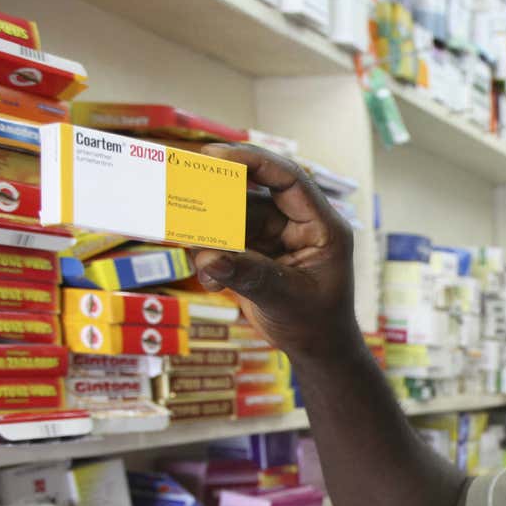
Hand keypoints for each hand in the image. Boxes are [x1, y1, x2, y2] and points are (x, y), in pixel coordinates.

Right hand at [191, 143, 355, 359]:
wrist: (316, 350)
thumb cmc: (316, 324)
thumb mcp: (287, 299)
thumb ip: (251, 275)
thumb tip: (210, 257)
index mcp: (321, 225)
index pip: (288, 179)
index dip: (253, 161)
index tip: (214, 155)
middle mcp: (297, 224)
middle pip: (252, 194)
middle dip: (218, 198)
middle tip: (183, 196)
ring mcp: (274, 237)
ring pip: (231, 219)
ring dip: (210, 238)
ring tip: (202, 259)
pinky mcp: (254, 251)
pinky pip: (223, 243)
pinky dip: (211, 260)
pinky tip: (213, 284)